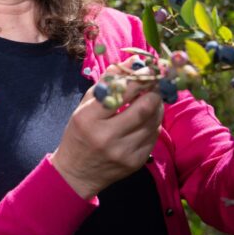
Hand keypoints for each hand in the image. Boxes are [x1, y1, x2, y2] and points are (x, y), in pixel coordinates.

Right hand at [51, 58, 162, 199]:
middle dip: (154, 92)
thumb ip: (108, 82)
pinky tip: (147, 118)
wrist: (76, 173)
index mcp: (89, 118)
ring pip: (153, 122)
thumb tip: (134, 61)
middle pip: (144, 108)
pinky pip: (154, 137)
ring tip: (152, 99)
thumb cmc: (80, 133)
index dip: (140, 78)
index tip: (148, 70)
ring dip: (157, 106)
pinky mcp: (136, 162)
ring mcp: (123, 152)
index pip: (122, 92)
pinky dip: (154, 123)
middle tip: (156, 83)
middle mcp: (107, 137)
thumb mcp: (85, 105)